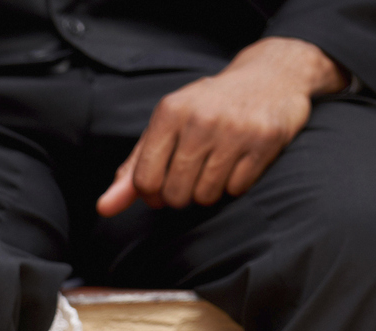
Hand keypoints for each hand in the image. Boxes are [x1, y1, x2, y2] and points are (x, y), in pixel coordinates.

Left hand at [97, 37, 345, 215]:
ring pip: (205, 196)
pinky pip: (236, 190)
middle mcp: (201, 119)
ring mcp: (235, 130)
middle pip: (175, 194)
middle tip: (191, 175)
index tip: (161, 185)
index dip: (151, 194)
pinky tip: (237, 162)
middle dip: (180, 195)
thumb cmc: (208, 107)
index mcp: (170, 112)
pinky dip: (234, 185)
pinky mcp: (264, 141)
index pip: (144, 181)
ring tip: (214, 166)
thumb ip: (134, 168)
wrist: (271, 76)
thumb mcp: (166, 127)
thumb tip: (104, 208)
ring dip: (207, 192)